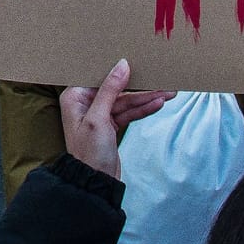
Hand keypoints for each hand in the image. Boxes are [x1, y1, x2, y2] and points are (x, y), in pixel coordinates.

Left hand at [59, 60, 167, 180]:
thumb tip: (122, 64)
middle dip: (140, 87)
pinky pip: (128, 113)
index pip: (100, 77)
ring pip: (126, 102)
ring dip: (146, 98)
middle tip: (161, 79)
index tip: (138, 60)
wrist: (94, 182)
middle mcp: (85, 104)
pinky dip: (142, 109)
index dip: (119, 69)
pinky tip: (158, 103)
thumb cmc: (88, 152)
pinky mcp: (110, 126)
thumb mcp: (98, 118)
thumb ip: (110, 89)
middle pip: (116, 89)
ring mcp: (98, 115)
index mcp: (75, 97)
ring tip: (168, 92)